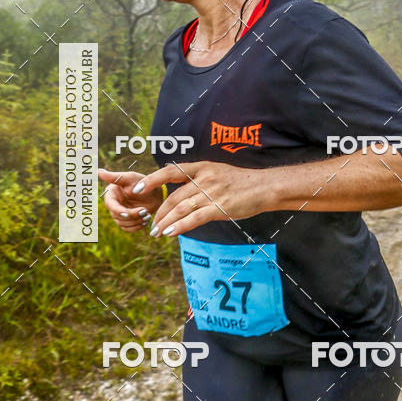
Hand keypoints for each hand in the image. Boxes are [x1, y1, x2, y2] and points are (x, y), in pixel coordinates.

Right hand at [98, 168, 164, 231]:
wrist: (155, 193)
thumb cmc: (142, 182)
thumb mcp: (130, 178)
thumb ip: (114, 177)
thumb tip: (98, 171)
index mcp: (112, 196)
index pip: (111, 207)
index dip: (119, 211)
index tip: (129, 212)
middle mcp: (114, 206)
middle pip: (118, 217)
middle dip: (132, 216)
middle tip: (145, 211)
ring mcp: (120, 215)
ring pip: (124, 224)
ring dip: (137, 221)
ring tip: (148, 214)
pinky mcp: (127, 221)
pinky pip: (129, 229)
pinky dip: (138, 226)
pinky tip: (146, 219)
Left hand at [131, 161, 269, 237]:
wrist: (264, 187)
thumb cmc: (240, 182)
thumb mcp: (217, 173)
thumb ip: (198, 180)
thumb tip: (180, 192)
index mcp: (201, 167)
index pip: (171, 171)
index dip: (152, 179)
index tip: (137, 188)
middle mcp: (204, 178)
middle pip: (174, 196)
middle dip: (159, 213)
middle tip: (151, 225)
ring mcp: (212, 192)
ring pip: (181, 208)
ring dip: (166, 222)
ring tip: (157, 233)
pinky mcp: (220, 207)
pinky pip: (195, 218)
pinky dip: (180, 226)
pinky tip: (170, 233)